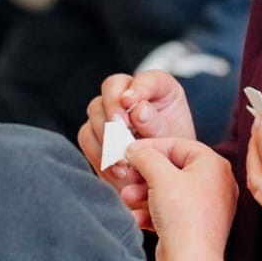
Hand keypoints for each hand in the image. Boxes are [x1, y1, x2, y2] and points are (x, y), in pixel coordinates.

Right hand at [77, 70, 197, 206]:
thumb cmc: (174, 156)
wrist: (163, 183)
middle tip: (118, 132)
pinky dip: (99, 154)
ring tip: (122, 161)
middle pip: (112, 87)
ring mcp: (111, 112)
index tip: (130, 101)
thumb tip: (138, 109)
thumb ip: (157, 124)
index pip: (145, 78)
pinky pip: (87, 136)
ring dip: (106, 136)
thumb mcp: (174, 139)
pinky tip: (116, 170)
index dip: (137, 88)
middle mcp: (132, 95)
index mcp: (159, 89)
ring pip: (95, 111)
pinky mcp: (97, 132)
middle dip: (113, 110)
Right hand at [125, 138, 242, 260]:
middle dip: (144, 174)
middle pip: (172, 169)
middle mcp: (215, 184)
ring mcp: (206, 206)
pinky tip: (136, 216)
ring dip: (143, 193)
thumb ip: (145, 156)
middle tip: (128, 176)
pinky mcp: (195, 226)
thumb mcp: (160, 176)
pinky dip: (151, 212)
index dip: (150, 147)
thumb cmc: (184, 218)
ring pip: (168, 191)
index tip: (130, 151)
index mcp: (213, 165)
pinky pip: (170, 211)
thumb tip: (135, 148)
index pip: (178, 144)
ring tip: (128, 197)